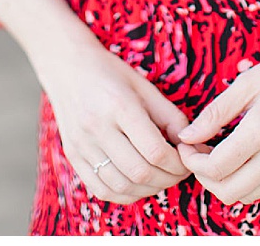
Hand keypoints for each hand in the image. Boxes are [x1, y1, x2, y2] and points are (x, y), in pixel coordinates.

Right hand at [36, 40, 193, 204]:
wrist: (66, 66)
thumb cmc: (110, 74)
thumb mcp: (145, 88)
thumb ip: (172, 118)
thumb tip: (193, 148)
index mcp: (118, 105)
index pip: (156, 151)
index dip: (179, 163)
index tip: (186, 159)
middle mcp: (96, 127)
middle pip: (140, 172)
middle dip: (168, 178)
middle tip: (177, 171)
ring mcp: (81, 143)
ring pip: (122, 186)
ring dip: (148, 189)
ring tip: (159, 176)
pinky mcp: (72, 154)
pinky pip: (101, 189)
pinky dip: (125, 194)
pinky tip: (136, 183)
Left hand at [175, 34, 259, 206]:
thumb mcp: (245, 83)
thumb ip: (214, 114)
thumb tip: (187, 136)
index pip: (217, 167)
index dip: (192, 161)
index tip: (184, 144)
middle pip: (230, 191)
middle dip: (203, 177)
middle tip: (194, 152)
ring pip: (247, 194)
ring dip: (222, 182)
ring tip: (212, 154)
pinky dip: (242, 180)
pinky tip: (233, 155)